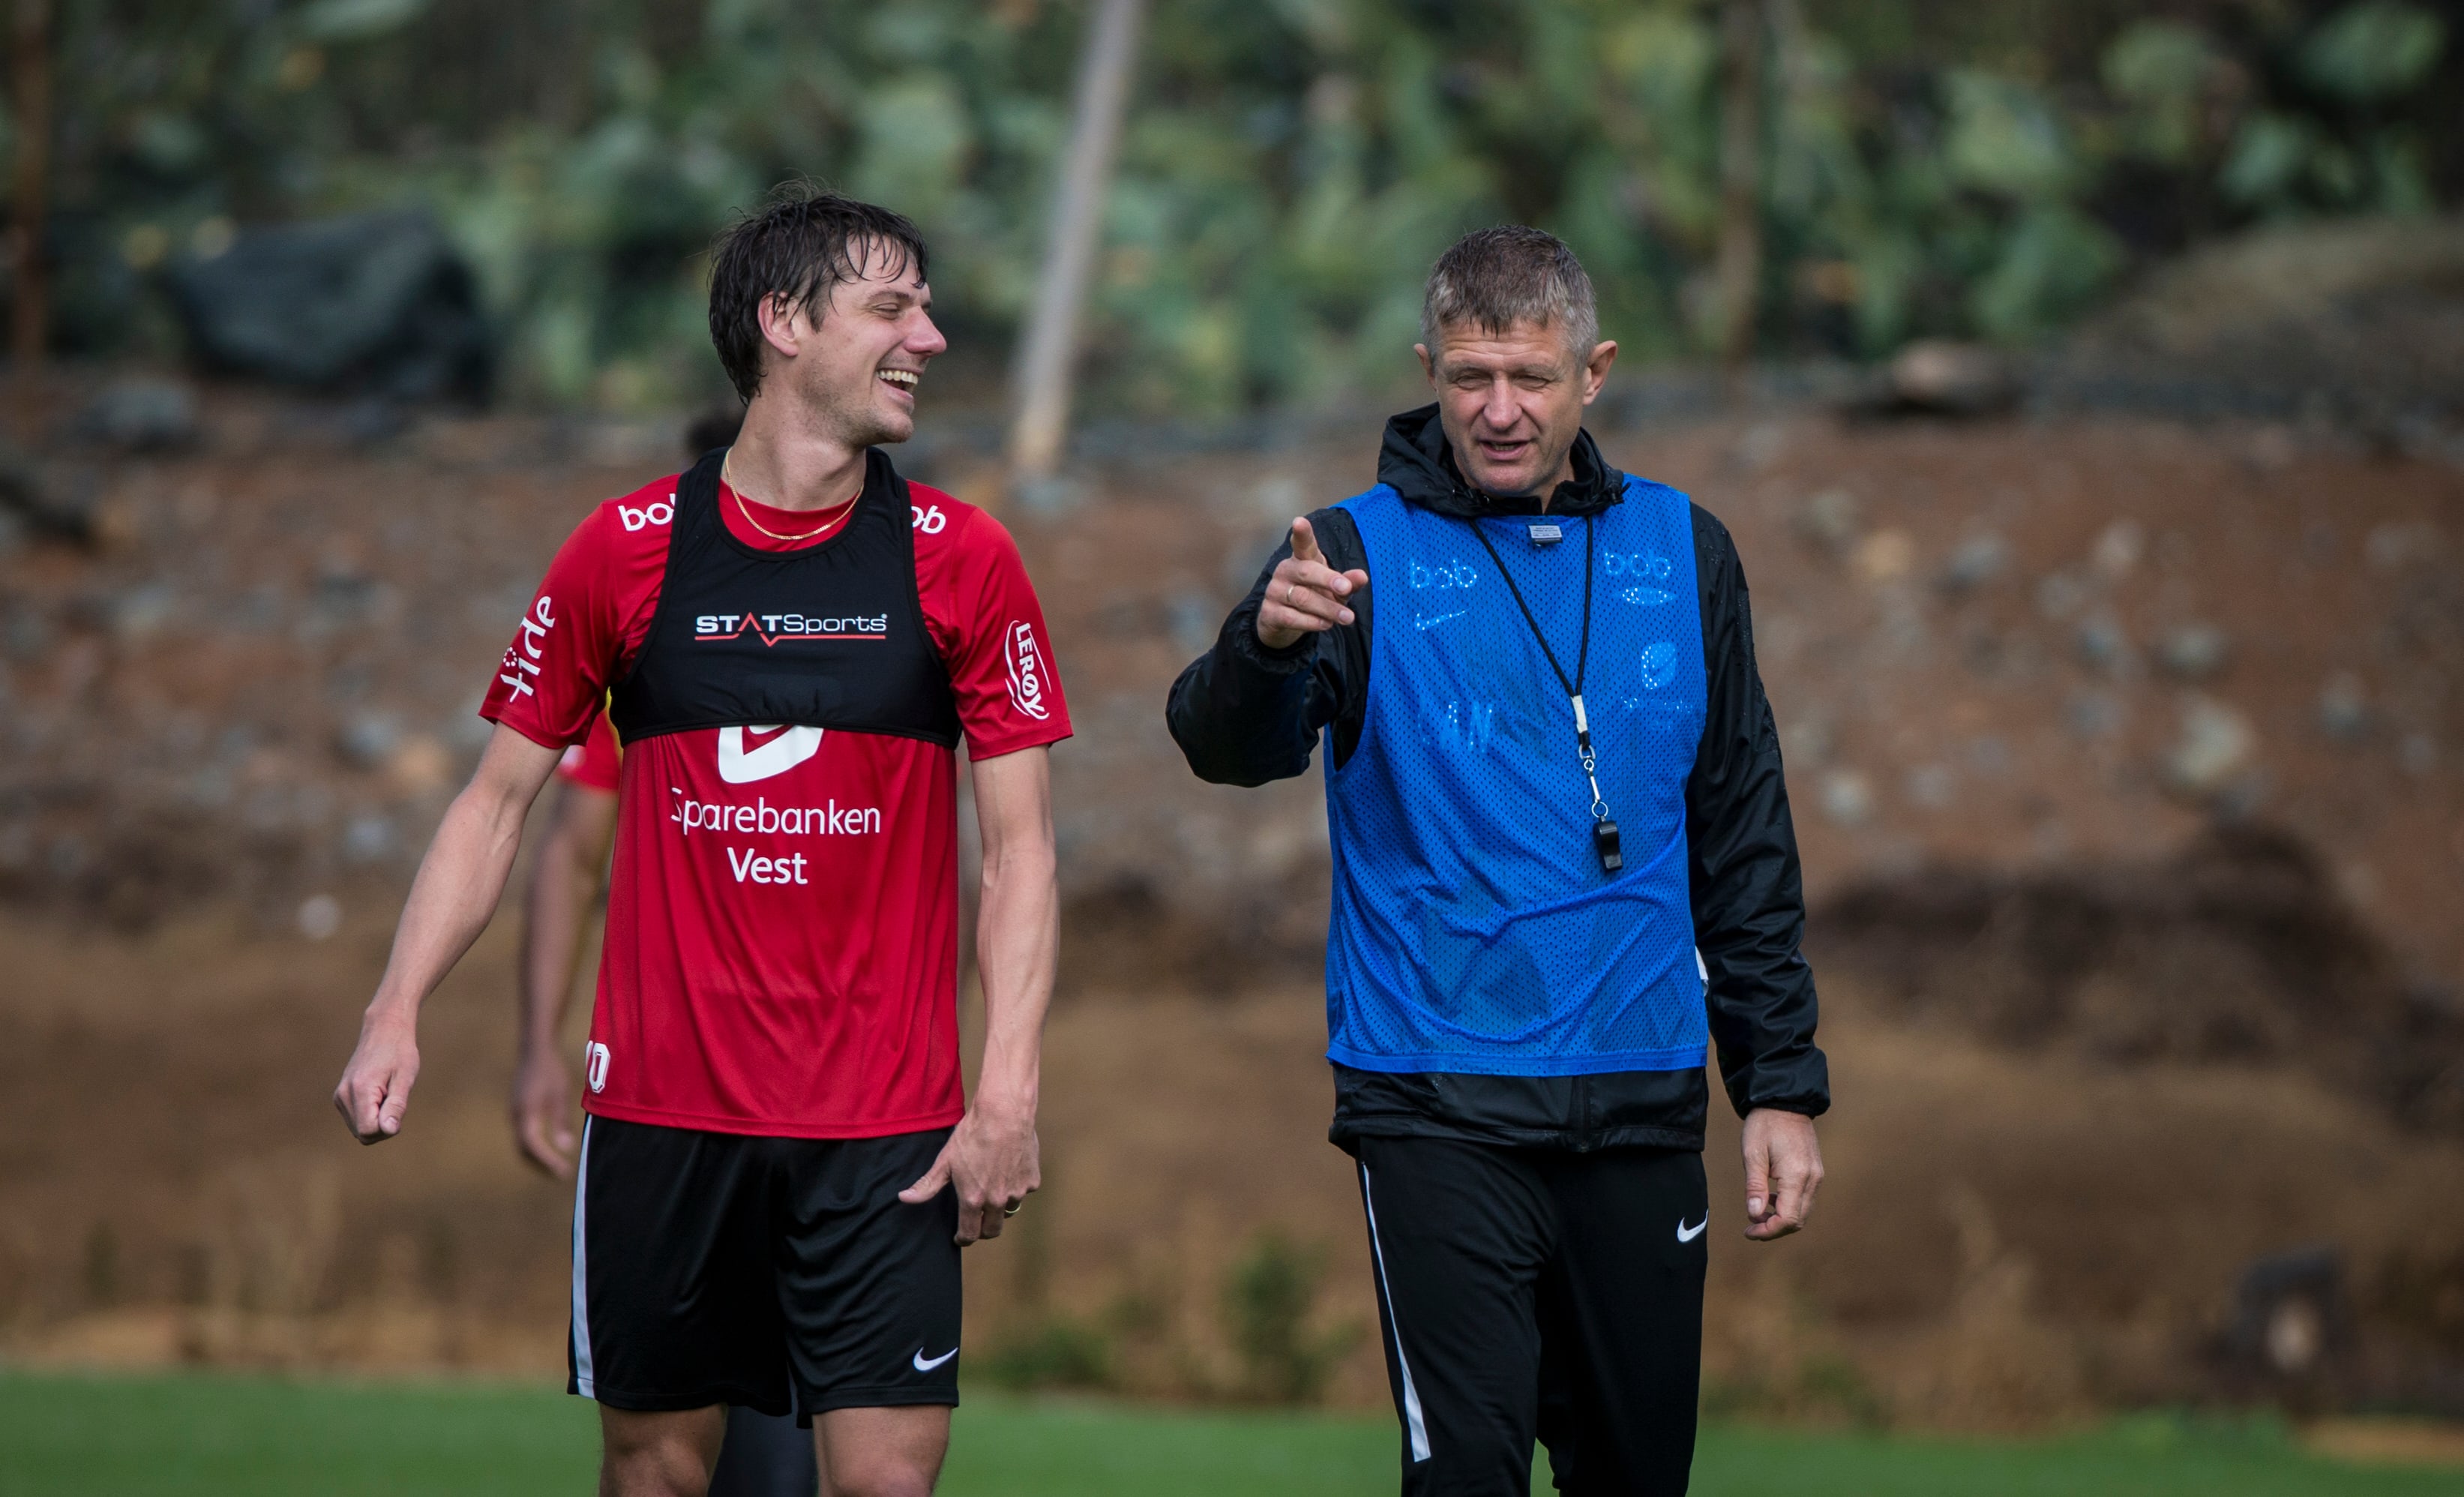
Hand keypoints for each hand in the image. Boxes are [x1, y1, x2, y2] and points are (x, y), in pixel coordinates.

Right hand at [334, 1010, 419, 1145]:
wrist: (383, 1030)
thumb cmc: (399, 1052)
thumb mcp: (405, 1078)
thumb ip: (396, 1106)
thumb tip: (388, 1130)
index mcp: (359, 1090)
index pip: (368, 1131)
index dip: (388, 1127)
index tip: (398, 1107)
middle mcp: (343, 1095)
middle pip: (363, 1134)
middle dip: (383, 1126)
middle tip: (395, 1099)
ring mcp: (340, 1096)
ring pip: (359, 1130)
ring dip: (377, 1121)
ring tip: (387, 1095)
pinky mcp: (340, 1097)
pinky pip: (357, 1120)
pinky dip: (371, 1115)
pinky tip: (380, 1095)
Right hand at [510, 1045, 577, 1178]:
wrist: (535, 1049)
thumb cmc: (551, 1070)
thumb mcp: (561, 1095)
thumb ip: (561, 1121)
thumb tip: (566, 1148)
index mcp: (526, 1114)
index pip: (534, 1146)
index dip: (548, 1162)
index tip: (564, 1172)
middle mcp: (516, 1116)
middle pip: (524, 1150)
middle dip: (541, 1165)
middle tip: (561, 1174)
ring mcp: (514, 1113)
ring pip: (521, 1143)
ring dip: (537, 1158)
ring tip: (555, 1166)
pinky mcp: (517, 1109)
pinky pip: (521, 1135)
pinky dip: (533, 1147)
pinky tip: (547, 1148)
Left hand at [898, 1100, 1039, 1244]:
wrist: (1004, 1114)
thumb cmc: (973, 1135)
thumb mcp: (945, 1160)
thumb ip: (927, 1185)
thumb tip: (905, 1198)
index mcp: (973, 1199)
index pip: (970, 1234)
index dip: (963, 1239)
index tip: (960, 1237)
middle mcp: (997, 1201)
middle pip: (992, 1230)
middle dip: (983, 1230)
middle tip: (977, 1220)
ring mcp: (1017, 1192)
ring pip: (1008, 1210)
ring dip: (1000, 1206)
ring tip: (992, 1189)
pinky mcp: (1032, 1181)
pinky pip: (1023, 1191)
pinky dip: (1015, 1187)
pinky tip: (1008, 1170)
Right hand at [1255, 516, 1369, 650]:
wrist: (1282, 621)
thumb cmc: (1314, 596)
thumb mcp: (1334, 590)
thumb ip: (1347, 583)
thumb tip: (1362, 577)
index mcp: (1302, 559)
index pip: (1302, 543)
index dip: (1302, 533)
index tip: (1299, 522)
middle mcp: (1286, 571)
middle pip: (1306, 571)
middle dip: (1327, 579)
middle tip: (1346, 588)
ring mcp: (1275, 591)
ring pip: (1302, 598)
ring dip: (1328, 608)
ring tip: (1347, 617)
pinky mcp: (1269, 613)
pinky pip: (1292, 618)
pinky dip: (1312, 622)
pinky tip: (1326, 624)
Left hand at [1741, 1108, 1823, 1240]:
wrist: (1784, 1102)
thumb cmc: (1765, 1124)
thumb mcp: (1752, 1154)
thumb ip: (1755, 1186)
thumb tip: (1754, 1215)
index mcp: (1797, 1175)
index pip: (1788, 1219)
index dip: (1768, 1231)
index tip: (1749, 1232)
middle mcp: (1812, 1179)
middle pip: (1798, 1220)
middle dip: (1774, 1229)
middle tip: (1751, 1227)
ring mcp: (1817, 1175)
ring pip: (1803, 1212)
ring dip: (1781, 1218)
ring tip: (1757, 1213)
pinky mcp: (1815, 1172)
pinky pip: (1805, 1199)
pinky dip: (1789, 1206)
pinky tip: (1771, 1198)